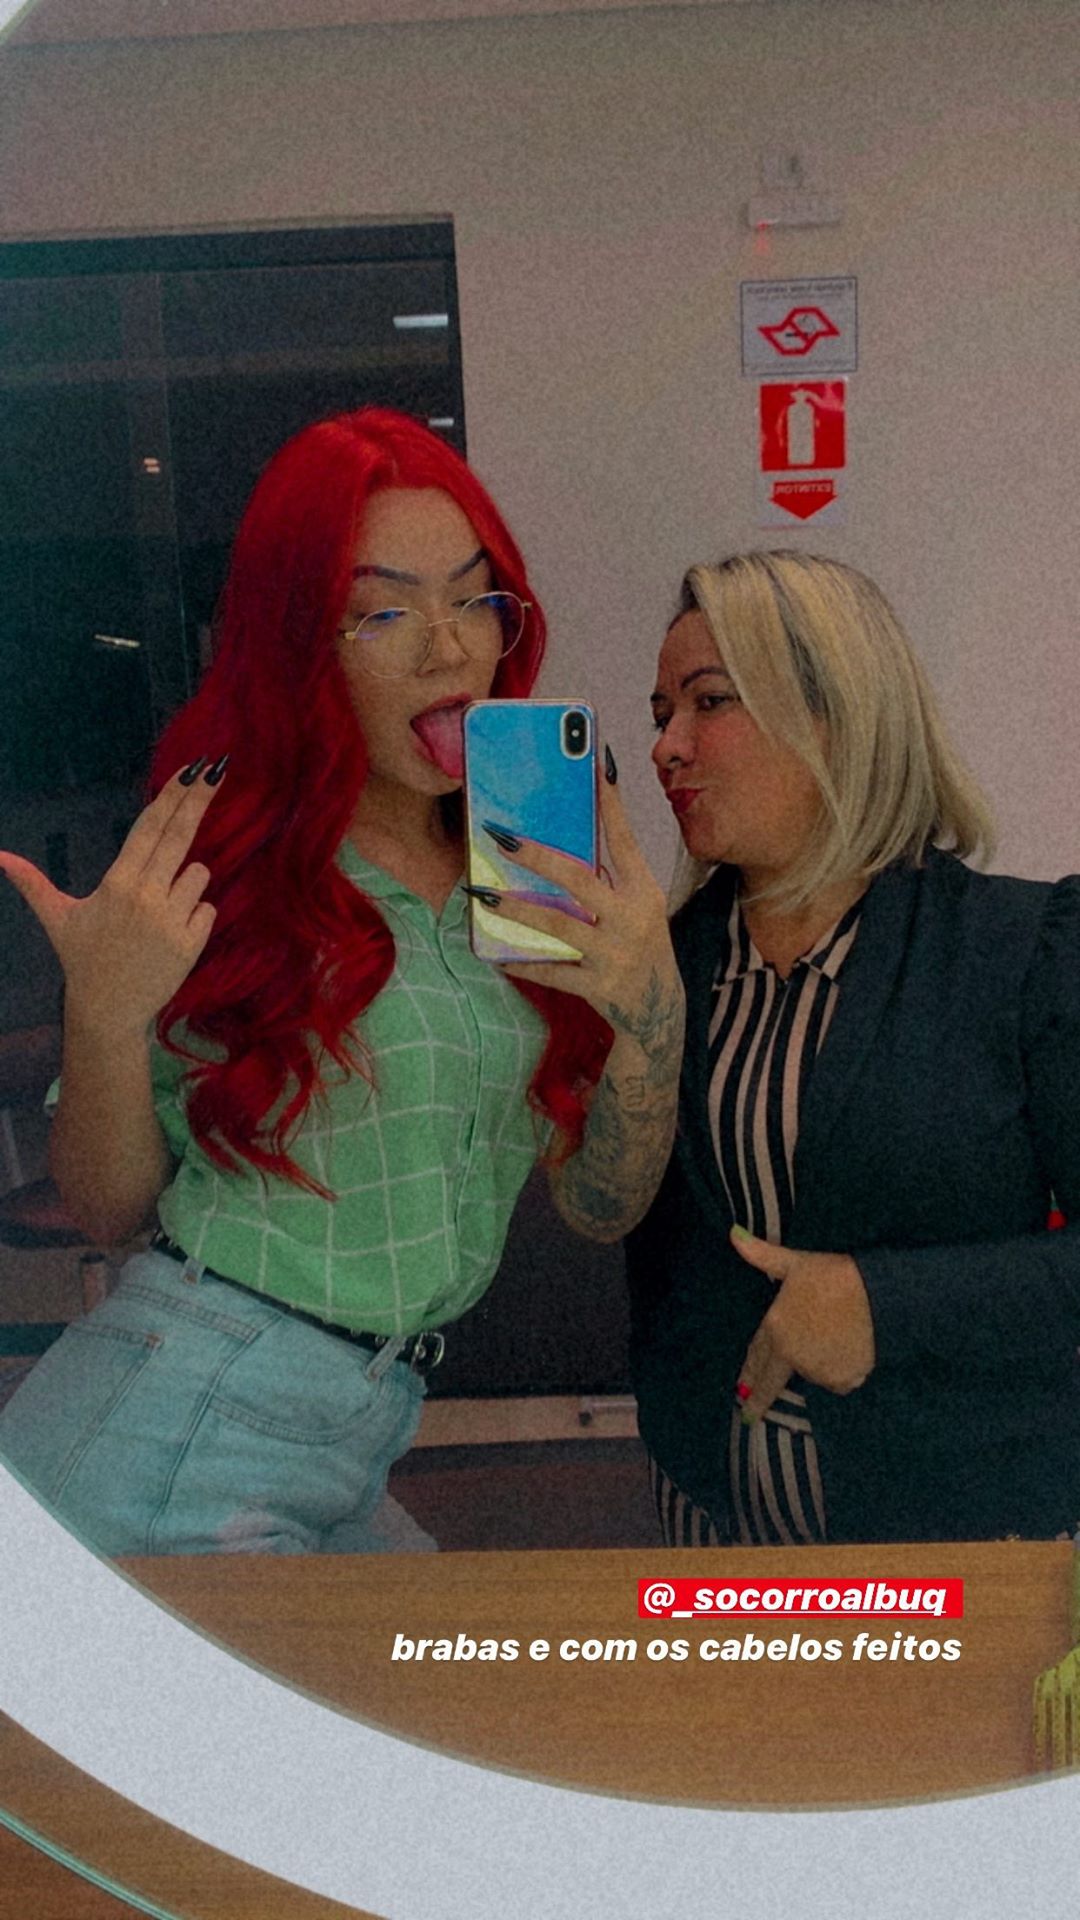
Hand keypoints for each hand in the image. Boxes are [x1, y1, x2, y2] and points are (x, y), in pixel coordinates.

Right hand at [0, 759, 224, 1039]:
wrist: (109, 1010)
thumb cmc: (82, 958)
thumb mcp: (56, 917)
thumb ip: (32, 882)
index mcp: (116, 884)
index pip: (148, 829)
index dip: (171, 797)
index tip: (192, 770)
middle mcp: (145, 897)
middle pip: (180, 836)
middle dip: (199, 800)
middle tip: (217, 767)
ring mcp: (172, 920)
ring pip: (199, 873)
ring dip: (186, 881)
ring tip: (159, 908)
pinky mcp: (193, 943)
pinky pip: (209, 908)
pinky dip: (196, 914)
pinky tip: (171, 932)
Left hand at [479, 765, 681, 1041]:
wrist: (661, 1010)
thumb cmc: (639, 944)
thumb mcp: (636, 907)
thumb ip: (609, 879)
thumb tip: (561, 841)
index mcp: (643, 891)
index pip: (624, 840)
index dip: (610, 803)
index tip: (595, 766)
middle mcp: (633, 918)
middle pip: (580, 879)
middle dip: (538, 856)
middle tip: (501, 836)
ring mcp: (617, 954)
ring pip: (560, 926)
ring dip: (518, 910)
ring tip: (485, 895)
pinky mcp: (601, 987)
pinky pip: (554, 973)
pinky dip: (524, 965)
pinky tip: (497, 956)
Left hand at [731, 1226, 874, 1420]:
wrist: (878, 1295)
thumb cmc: (833, 1275)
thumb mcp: (795, 1263)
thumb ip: (761, 1256)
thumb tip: (732, 1234)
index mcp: (775, 1330)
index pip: (756, 1359)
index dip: (748, 1375)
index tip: (740, 1394)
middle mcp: (792, 1357)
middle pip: (774, 1379)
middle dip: (760, 1397)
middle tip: (751, 1414)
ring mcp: (818, 1372)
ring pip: (811, 1376)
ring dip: (813, 1368)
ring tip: (830, 1343)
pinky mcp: (843, 1380)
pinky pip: (837, 1382)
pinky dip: (839, 1372)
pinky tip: (848, 1352)